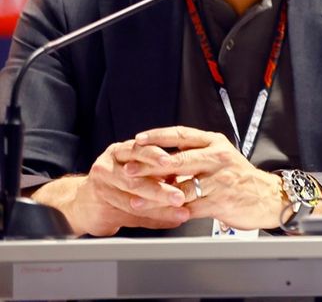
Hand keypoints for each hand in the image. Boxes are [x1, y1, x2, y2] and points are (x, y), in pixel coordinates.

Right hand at [39, 139, 189, 236]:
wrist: (81, 202)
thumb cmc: (118, 185)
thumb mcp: (140, 174)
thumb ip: (162, 178)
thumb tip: (190, 184)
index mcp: (124, 149)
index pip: (142, 150)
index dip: (159, 158)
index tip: (178, 166)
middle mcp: (112, 162)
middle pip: (136, 174)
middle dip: (160, 187)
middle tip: (180, 196)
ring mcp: (103, 182)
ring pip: (132, 193)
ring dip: (158, 204)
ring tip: (178, 210)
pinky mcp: (98, 202)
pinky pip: (127, 211)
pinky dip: (151, 217)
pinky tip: (166, 220)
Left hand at [132, 126, 283, 229]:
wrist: (268, 197)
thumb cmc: (240, 178)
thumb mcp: (220, 157)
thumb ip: (195, 155)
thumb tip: (160, 158)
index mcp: (215, 143)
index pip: (182, 134)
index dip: (158, 137)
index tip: (138, 140)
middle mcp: (218, 158)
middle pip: (178, 159)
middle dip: (149, 166)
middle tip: (128, 169)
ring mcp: (220, 180)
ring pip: (181, 187)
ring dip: (156, 195)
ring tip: (136, 199)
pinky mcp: (221, 201)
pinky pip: (190, 208)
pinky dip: (172, 212)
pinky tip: (158, 214)